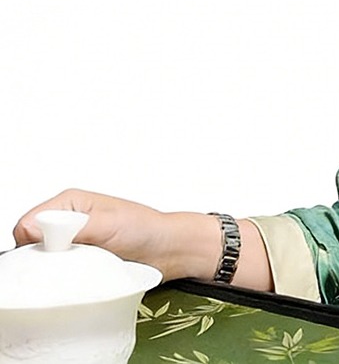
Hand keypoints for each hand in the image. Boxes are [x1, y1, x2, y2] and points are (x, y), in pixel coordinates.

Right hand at [13, 188, 220, 282]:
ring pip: (42, 262)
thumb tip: (35, 229)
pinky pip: (57, 274)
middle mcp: (66, 220)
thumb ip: (72, 227)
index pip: (28, 223)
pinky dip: (64, 279)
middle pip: (31, 245)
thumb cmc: (145, 229)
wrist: (167, 250)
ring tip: (81, 269)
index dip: (35, 242)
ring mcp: (71, 242)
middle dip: (44, 259)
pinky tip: (82, 278)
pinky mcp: (77, 261)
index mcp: (70, 202)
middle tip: (71, 263)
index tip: (56, 252)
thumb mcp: (108, 224)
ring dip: (56, 271)